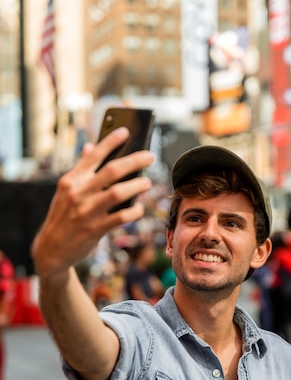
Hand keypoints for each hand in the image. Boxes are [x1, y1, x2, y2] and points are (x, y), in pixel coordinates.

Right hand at [32, 127, 153, 279]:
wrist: (51, 249)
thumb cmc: (64, 216)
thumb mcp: (66, 192)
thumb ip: (81, 171)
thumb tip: (90, 147)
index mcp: (71, 180)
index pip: (93, 155)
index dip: (110, 141)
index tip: (125, 131)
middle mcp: (78, 193)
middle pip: (112, 170)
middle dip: (134, 161)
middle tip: (150, 157)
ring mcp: (87, 211)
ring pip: (119, 193)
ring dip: (137, 186)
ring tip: (147, 183)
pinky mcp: (95, 229)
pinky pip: (121, 217)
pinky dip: (134, 212)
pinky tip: (139, 209)